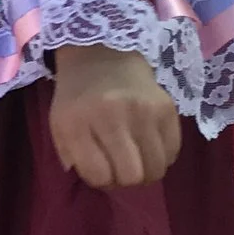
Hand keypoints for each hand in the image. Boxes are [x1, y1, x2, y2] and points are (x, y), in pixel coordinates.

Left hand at [49, 44, 178, 188]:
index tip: (100, 169)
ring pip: (156, 169)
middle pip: (132, 175)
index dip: (100, 179)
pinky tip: (149, 144)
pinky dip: (162, 157)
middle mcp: (111, 115)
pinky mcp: (167, 108)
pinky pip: (173, 153)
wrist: (102, 54)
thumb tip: (94, 180)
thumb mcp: (59, 122)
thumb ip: (70, 154)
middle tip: (120, 168)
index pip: (99, 174)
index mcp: (77, 121)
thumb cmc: (77, 94)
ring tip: (136, 158)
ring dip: (147, 172)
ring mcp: (143, 111)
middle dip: (126, 180)